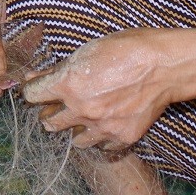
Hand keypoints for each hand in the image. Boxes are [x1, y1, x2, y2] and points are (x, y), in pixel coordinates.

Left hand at [20, 30, 175, 151]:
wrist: (163, 66)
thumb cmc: (125, 50)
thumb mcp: (85, 51)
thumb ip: (59, 69)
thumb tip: (36, 77)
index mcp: (68, 85)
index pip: (32, 96)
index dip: (33, 91)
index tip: (37, 91)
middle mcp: (82, 109)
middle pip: (49, 123)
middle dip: (50, 113)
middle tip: (58, 106)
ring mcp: (103, 127)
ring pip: (75, 141)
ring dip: (75, 129)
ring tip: (83, 117)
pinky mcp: (122, 137)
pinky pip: (102, 146)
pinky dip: (101, 137)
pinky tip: (105, 124)